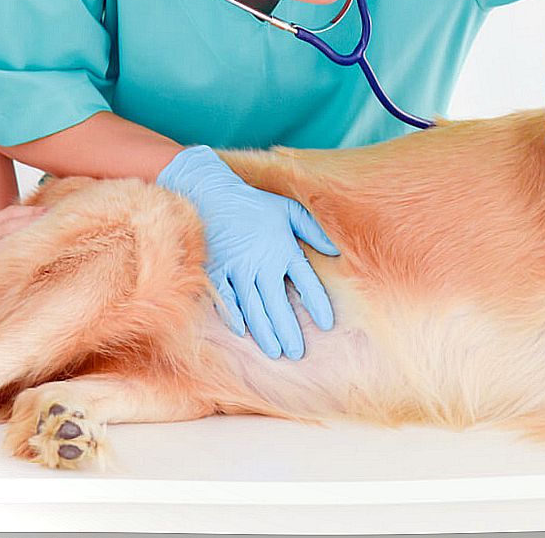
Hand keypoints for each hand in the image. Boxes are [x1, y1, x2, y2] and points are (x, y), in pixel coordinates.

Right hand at [157, 145, 337, 359]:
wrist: (208, 192)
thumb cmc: (252, 203)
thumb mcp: (288, 209)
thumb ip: (312, 229)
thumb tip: (335, 251)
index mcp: (283, 249)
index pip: (307, 282)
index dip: (318, 304)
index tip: (328, 324)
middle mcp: (262, 263)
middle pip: (279, 305)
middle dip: (290, 332)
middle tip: (298, 353)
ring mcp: (236, 269)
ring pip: (254, 309)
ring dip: (266, 333)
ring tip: (276, 352)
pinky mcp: (214, 271)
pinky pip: (226, 300)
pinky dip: (234, 317)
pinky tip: (243, 333)